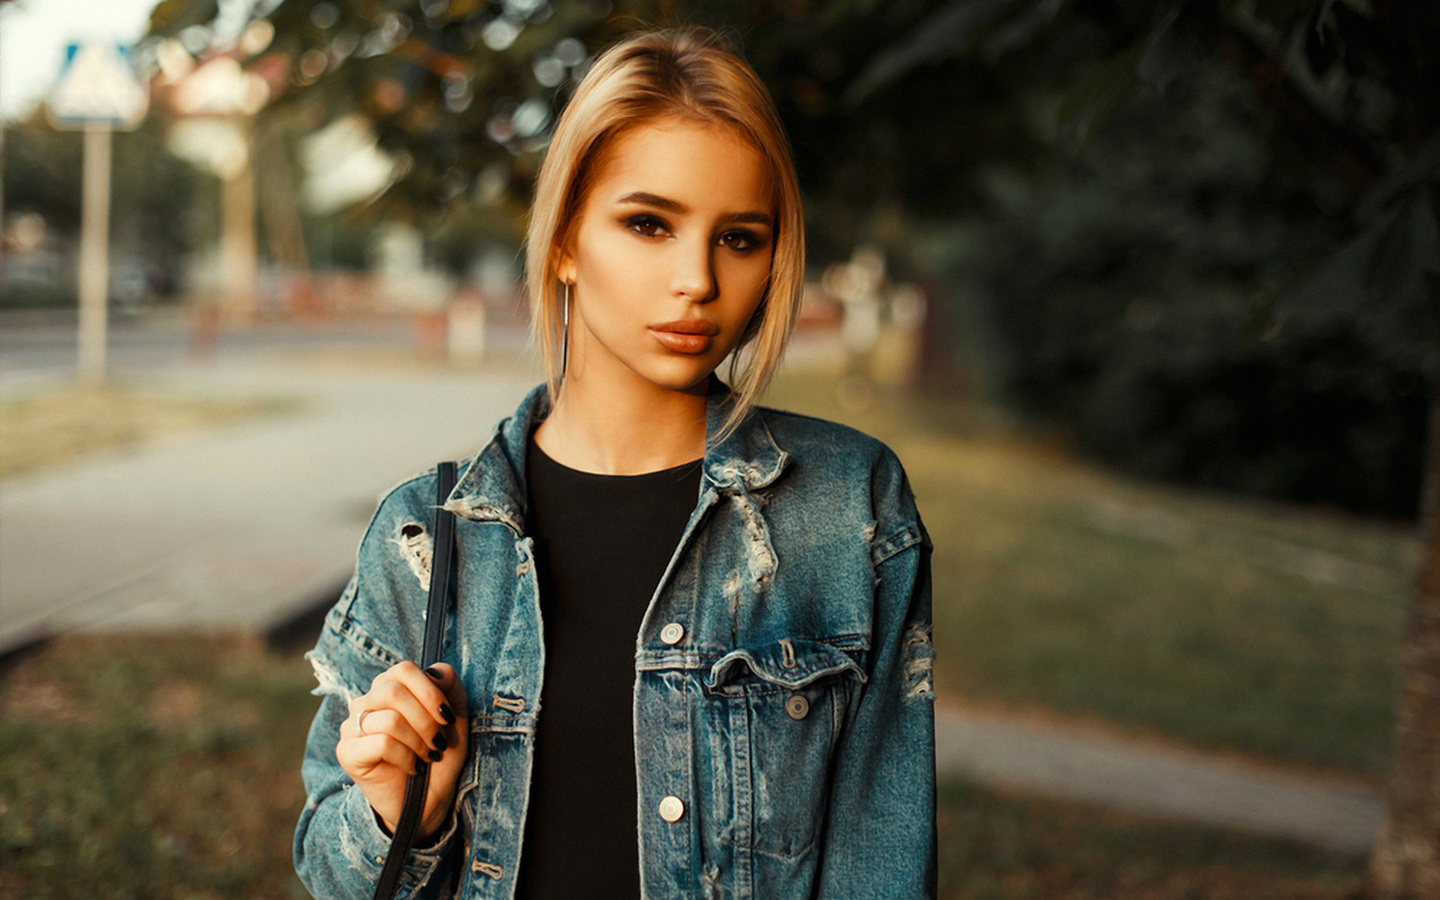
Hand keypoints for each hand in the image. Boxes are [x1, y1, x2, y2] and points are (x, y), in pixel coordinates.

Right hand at [336, 662, 469, 841]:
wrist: (428, 800)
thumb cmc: (439, 753)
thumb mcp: (454, 715)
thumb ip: (449, 685)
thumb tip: (434, 671)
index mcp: (388, 687)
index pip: (404, 669)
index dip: (430, 691)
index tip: (447, 716)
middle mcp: (365, 702)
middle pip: (394, 692)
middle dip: (426, 720)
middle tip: (439, 742)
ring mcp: (351, 727)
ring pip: (390, 720)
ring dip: (419, 741)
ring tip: (427, 755)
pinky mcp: (347, 752)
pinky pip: (382, 743)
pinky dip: (407, 756)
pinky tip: (413, 767)